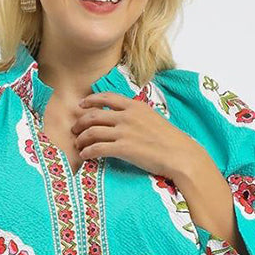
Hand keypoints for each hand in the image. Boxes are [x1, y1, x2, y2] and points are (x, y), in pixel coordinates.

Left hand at [75, 91, 248, 254]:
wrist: (180, 154)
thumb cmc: (170, 140)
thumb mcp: (153, 118)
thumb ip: (137, 116)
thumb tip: (126, 118)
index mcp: (135, 106)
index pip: (107, 98)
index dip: (90, 101)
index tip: (81, 105)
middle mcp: (127, 116)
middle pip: (94, 115)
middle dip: (80, 122)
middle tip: (74, 130)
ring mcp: (124, 132)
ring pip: (93, 132)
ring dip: (81, 139)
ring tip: (78, 145)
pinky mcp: (123, 149)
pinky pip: (98, 148)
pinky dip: (88, 152)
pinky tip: (85, 156)